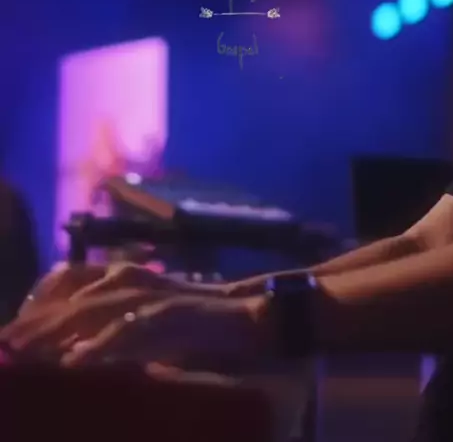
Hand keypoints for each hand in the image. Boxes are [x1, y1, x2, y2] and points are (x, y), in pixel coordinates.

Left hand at [1, 263, 225, 360]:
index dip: (34, 306)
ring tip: (23, 354)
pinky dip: (99, 345)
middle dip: (32, 324)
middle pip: (68, 299)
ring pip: (89, 310)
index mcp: (120, 275)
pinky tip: (76, 361)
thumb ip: (108, 329)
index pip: (65, 283)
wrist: (245, 313)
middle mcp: (128, 276)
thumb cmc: (191, 321)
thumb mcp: (142, 321)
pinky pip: (128, 329)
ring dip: (53, 333)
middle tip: (3, 348)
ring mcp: (148, 292)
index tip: (9, 334)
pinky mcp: (169, 312)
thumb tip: (67, 353)